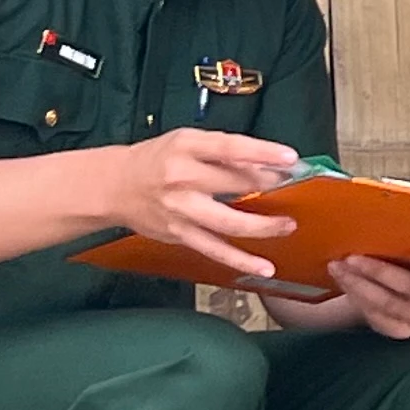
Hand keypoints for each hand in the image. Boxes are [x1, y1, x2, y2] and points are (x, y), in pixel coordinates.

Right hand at [104, 129, 302, 278]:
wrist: (115, 186)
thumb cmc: (157, 160)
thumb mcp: (188, 142)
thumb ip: (224, 151)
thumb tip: (267, 163)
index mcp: (187, 147)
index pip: (230, 148)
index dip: (263, 152)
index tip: (290, 158)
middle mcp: (182, 178)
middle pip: (234, 184)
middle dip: (269, 187)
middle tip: (294, 188)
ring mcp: (181, 209)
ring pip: (229, 222)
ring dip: (263, 226)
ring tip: (287, 225)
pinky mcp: (180, 234)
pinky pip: (215, 249)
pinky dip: (241, 260)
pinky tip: (264, 267)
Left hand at [325, 245, 409, 343]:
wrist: (388, 281)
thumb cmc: (403, 251)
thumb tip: (397, 208)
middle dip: (380, 271)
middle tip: (352, 257)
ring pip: (392, 304)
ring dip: (361, 285)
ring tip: (338, 267)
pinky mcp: (403, 330)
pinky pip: (379, 318)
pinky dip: (358, 299)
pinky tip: (345, 282)